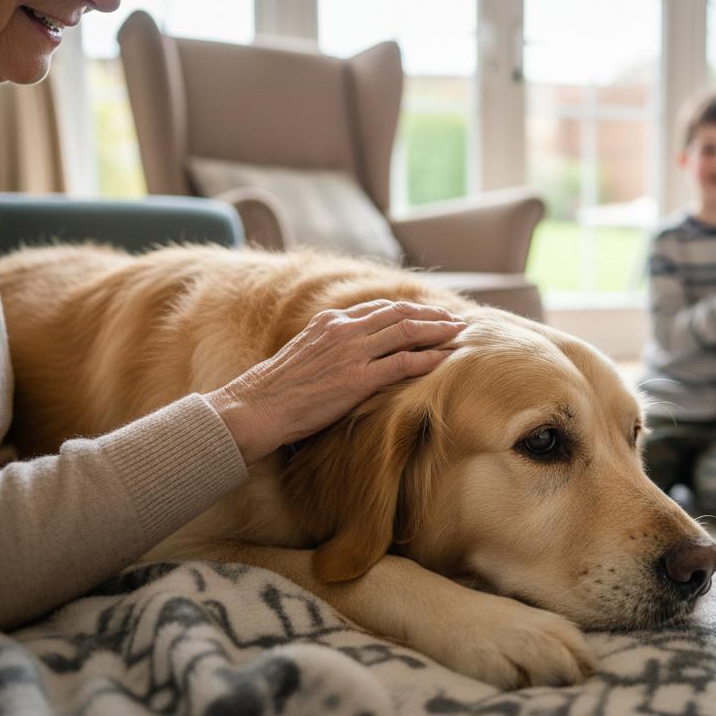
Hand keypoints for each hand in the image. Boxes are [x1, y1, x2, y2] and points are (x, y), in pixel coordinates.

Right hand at [205, 300, 466, 464]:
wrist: (257, 406)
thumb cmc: (279, 388)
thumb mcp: (305, 351)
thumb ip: (330, 344)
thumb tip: (351, 350)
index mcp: (331, 320)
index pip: (380, 308)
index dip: (409, 310)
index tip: (429, 314)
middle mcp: (344, 329)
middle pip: (400, 313)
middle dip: (431, 314)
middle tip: (454, 319)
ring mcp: (352, 352)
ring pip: (407, 332)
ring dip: (437, 330)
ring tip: (458, 333)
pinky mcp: (357, 378)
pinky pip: (403, 363)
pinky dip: (428, 358)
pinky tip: (445, 359)